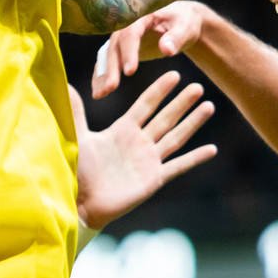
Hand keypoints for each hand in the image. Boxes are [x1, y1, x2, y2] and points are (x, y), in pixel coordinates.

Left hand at [71, 72, 216, 230]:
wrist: (81, 203)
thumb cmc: (77, 171)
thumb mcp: (78, 137)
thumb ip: (76, 112)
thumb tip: (65, 85)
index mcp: (122, 130)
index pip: (145, 105)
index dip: (159, 90)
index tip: (175, 74)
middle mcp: (139, 142)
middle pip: (165, 117)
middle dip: (182, 102)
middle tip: (199, 87)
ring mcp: (149, 161)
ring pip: (175, 136)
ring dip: (193, 122)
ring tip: (209, 106)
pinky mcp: (154, 179)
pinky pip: (178, 166)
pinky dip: (195, 158)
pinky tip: (212, 149)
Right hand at [91, 2, 208, 98]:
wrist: (179, 20)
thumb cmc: (184, 22)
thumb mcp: (185, 27)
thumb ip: (176, 37)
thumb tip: (166, 50)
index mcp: (141, 15)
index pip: (131, 34)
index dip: (129, 52)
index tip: (130, 72)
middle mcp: (125, 24)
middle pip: (114, 46)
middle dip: (111, 68)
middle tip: (110, 88)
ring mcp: (121, 37)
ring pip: (107, 55)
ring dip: (102, 75)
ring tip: (99, 94)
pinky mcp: (120, 48)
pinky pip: (108, 62)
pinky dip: (102, 76)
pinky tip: (99, 92)